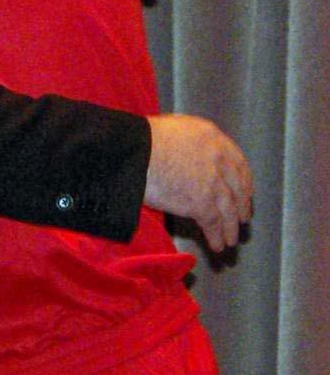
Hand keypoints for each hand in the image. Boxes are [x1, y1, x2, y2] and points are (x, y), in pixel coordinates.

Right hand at [144, 114, 253, 252]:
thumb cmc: (140, 138)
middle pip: (238, 187)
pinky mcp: (202, 203)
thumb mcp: (173, 129)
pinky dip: (216, 236)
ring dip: (230, 227)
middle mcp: (218, 158)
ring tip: (230, 239)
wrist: (131, 152)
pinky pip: (213, 224)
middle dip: (241, 206)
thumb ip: (190, 143)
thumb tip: (189, 160)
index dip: (243, 181)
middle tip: (242, 218)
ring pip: (229, 209)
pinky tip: (216, 245)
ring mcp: (212, 182)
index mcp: (212, 136)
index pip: (238, 162)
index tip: (244, 193)